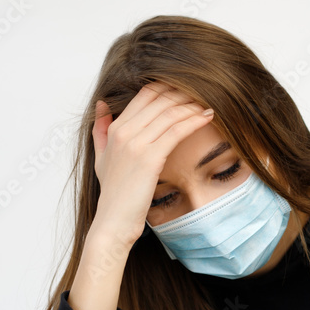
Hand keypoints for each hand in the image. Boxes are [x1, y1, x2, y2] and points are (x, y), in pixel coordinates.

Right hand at [90, 81, 213, 246]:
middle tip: (203, 92)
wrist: (113, 222)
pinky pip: (177, 130)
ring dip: (193, 105)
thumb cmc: (113, 193)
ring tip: (209, 103)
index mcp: (115, 129)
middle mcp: (123, 131)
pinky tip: (208, 116)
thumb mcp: (101, 157)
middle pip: (159, 99)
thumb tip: (102, 104)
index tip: (186, 89)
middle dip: (184, 93)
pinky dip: (194, 120)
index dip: (167, 87)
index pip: (145, 95)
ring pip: (170, 112)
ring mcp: (136, 144)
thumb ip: (101, 129)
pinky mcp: (150, 158)